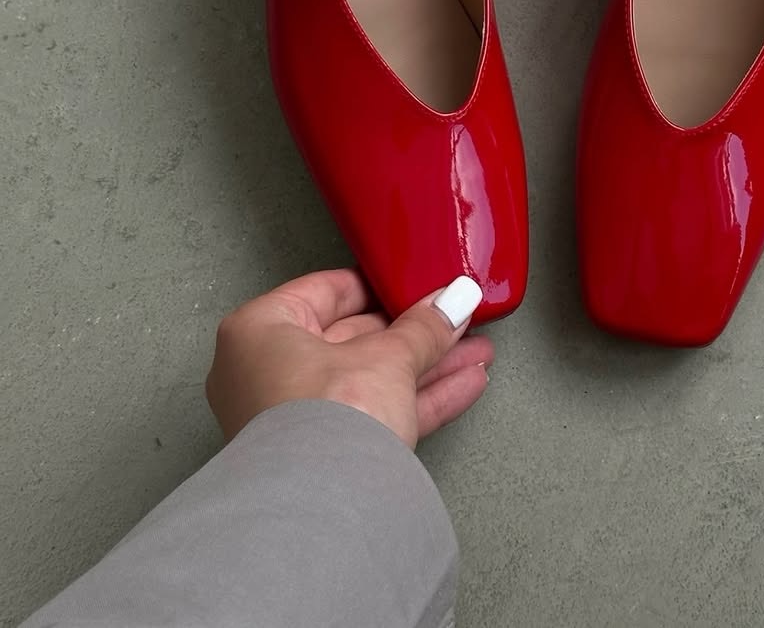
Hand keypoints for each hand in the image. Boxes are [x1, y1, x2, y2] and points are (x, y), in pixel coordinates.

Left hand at [205, 269, 491, 447]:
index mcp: (260, 331)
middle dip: (414, 332)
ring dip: (427, 366)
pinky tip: (463, 385)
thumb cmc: (319, 422)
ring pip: (372, 381)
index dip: (378, 285)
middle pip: (354, 339)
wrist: (321, 510)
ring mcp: (294, 421)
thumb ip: (424, 327)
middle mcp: (266, 374)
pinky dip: (419, 401)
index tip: (414, 283)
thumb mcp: (386, 356)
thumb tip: (451, 303)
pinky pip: (377, 416)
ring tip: (473, 351)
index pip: (326, 291)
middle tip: (452, 317)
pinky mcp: (323, 458)